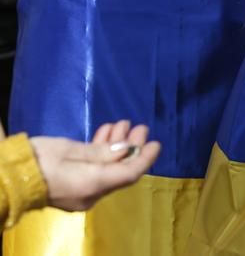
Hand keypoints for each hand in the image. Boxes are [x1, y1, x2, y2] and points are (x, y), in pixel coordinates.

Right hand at [30, 120, 160, 211]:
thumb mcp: (71, 149)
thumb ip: (101, 151)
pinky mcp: (73, 188)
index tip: (156, 142)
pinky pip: (95, 171)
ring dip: (117, 147)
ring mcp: (82, 193)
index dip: (146, 158)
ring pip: (109, 169)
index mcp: (94, 184)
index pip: (130, 173)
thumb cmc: (39, 159)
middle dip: (132, 148)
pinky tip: (105, 134)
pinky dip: (102, 154)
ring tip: (123, 124)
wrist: (7, 176)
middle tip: (139, 126)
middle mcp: (92, 193)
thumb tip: (125, 150)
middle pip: (120, 170)